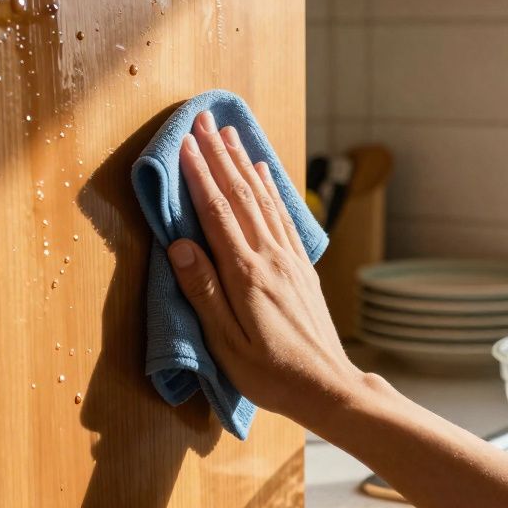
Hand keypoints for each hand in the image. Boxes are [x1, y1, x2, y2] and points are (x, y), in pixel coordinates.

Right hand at [166, 111, 364, 427]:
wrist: (328, 388)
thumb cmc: (270, 375)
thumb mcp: (226, 345)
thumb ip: (204, 293)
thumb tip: (179, 245)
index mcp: (246, 275)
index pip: (217, 213)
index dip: (199, 175)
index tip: (183, 143)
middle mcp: (270, 258)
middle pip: (240, 195)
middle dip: (218, 155)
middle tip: (201, 120)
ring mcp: (289, 259)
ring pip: (263, 199)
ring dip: (243, 162)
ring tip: (229, 133)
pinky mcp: (301, 267)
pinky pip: (283, 215)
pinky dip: (271, 187)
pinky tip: (265, 171)